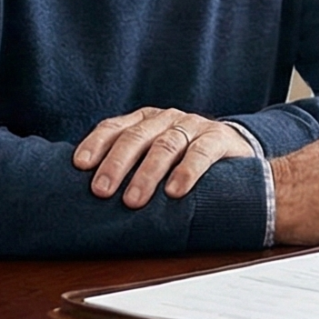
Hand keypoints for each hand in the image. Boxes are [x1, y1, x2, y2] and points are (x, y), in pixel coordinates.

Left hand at [73, 106, 255, 208]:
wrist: (238, 154)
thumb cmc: (186, 161)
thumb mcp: (156, 158)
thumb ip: (131, 167)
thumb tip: (91, 194)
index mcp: (145, 121)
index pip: (114, 127)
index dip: (96, 144)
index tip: (80, 165)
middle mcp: (166, 119)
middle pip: (135, 137)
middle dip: (116, 164)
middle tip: (102, 191)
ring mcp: (193, 126)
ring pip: (165, 145)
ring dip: (147, 174)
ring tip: (134, 200)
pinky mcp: (219, 138)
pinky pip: (201, 152)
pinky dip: (186, 172)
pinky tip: (175, 192)